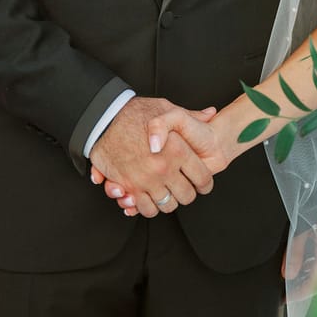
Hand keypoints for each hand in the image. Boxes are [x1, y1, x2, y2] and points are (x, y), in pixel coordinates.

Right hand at [89, 97, 216, 218]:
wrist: (105, 120)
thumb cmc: (135, 113)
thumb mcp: (167, 108)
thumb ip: (191, 114)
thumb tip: (210, 114)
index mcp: (178, 150)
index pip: (202, 178)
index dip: (205, 183)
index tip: (202, 183)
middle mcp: (164, 169)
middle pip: (186, 196)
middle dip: (187, 194)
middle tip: (185, 188)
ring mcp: (146, 181)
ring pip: (167, 205)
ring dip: (169, 201)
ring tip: (168, 192)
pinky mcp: (130, 188)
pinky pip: (146, 209)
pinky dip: (150, 207)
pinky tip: (151, 197)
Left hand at [282, 200, 316, 299]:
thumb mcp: (303, 227)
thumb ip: (295, 252)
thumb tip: (287, 273)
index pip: (313, 283)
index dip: (299, 294)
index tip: (286, 299)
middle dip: (305, 291)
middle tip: (289, 294)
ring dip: (312, 281)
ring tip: (296, 282)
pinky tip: (309, 268)